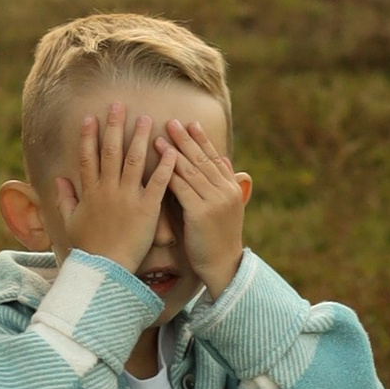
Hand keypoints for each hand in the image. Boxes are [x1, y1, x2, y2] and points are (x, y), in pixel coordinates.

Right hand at [59, 103, 177, 273]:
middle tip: (118, 105)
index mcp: (90, 192)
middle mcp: (108, 189)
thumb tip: (58, 178)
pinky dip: (165, 166)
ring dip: (140, 138)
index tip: (91, 117)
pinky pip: (157, 182)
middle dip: (114, 126)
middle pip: (110, 151)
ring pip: (134, 161)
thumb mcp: (70, 222)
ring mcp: (128, 197)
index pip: (87, 157)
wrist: (105, 269)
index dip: (89, 136)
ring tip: (147, 118)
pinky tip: (172, 150)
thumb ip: (64, 198)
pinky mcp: (147, 208)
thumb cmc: (87, 249)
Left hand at [160, 121, 251, 296]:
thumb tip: (222, 160)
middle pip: (202, 159)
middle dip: (186, 140)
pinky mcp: (201, 214)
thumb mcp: (225, 208)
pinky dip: (170, 174)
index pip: (214, 158)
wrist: (222, 266)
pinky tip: (158, 164)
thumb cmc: (218, 238)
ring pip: (191, 171)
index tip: (190, 124)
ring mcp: (214, 202)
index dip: (201, 140)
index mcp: (231, 188)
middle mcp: (225, 191)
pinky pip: (182, 189)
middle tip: (172, 122)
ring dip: (174, 153)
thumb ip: (219, 184)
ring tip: (159, 138)